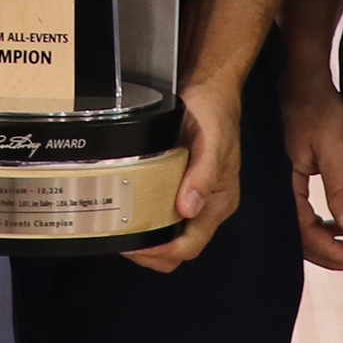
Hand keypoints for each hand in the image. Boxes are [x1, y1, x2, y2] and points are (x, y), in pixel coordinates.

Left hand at [126, 75, 246, 273]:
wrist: (210, 89)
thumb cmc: (214, 113)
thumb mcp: (211, 141)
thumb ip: (204, 176)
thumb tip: (189, 209)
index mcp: (219, 201)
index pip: (191, 244)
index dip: (164, 253)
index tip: (137, 248)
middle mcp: (209, 205)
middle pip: (181, 246)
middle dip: (153, 253)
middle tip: (123, 243)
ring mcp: (196, 197)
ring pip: (173, 234)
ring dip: (149, 240)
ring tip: (123, 232)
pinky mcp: (183, 186)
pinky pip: (167, 215)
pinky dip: (150, 222)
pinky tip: (131, 214)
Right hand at [285, 80, 342, 272]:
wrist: (303, 84)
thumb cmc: (318, 110)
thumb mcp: (335, 148)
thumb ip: (342, 187)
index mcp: (286, 185)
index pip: (305, 233)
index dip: (331, 251)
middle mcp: (279, 190)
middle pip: (300, 237)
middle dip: (329, 254)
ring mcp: (283, 185)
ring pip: (300, 227)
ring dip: (324, 241)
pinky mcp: (290, 178)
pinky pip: (302, 212)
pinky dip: (319, 224)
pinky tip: (336, 223)